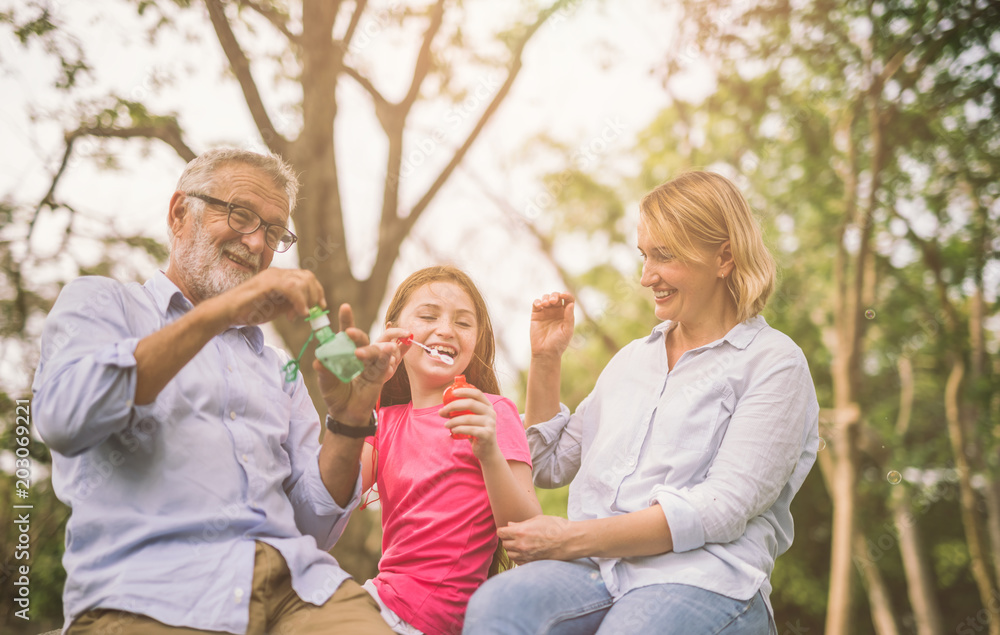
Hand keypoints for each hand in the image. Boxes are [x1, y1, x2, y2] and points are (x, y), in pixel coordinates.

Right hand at [213, 268, 324, 326]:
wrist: (227, 312)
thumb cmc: (249, 311)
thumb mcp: (276, 308)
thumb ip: (291, 305)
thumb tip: (308, 308)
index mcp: (280, 277)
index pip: (306, 277)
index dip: (317, 291)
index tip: (320, 307)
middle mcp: (278, 273)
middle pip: (308, 276)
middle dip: (315, 295)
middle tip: (311, 312)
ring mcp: (272, 276)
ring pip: (302, 280)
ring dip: (307, 299)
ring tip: (302, 315)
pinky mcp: (267, 282)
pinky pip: (291, 288)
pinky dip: (300, 301)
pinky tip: (299, 313)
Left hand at [315, 304, 407, 426]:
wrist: (346, 414)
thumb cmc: (335, 395)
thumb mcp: (326, 383)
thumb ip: (324, 372)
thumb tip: (317, 361)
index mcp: (344, 353)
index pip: (346, 334)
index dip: (346, 320)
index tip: (345, 307)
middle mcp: (359, 355)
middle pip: (362, 340)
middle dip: (356, 334)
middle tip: (348, 332)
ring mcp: (370, 364)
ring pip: (375, 351)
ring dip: (371, 349)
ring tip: (362, 352)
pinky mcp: (379, 375)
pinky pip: (384, 364)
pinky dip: (386, 357)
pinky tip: (389, 351)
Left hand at [439, 386, 498, 458]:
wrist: (487, 450)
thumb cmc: (476, 432)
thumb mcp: (471, 420)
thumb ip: (461, 414)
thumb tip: (442, 410)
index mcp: (488, 406)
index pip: (477, 393)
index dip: (465, 391)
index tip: (453, 393)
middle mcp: (491, 413)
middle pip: (471, 403)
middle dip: (454, 406)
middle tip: (443, 411)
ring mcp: (490, 424)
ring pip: (468, 418)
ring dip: (453, 421)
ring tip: (446, 424)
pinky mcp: (487, 434)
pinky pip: (470, 429)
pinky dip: (459, 429)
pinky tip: (453, 431)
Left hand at [497, 515, 574, 563]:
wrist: (570, 541)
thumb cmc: (556, 527)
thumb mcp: (538, 520)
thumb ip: (521, 524)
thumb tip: (510, 525)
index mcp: (521, 531)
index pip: (501, 533)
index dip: (503, 530)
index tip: (508, 530)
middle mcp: (521, 545)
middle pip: (504, 544)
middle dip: (508, 539)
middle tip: (516, 536)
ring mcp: (526, 556)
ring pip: (510, 554)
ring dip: (513, 549)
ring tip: (522, 544)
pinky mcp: (532, 563)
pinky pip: (518, 562)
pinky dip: (519, 557)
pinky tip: (526, 551)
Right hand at [530, 292, 574, 358]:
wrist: (545, 352)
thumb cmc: (559, 343)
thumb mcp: (567, 330)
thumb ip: (569, 317)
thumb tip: (571, 304)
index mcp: (566, 314)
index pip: (568, 299)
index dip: (567, 294)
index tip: (563, 295)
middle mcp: (556, 311)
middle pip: (556, 296)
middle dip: (554, 296)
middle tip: (553, 302)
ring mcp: (546, 312)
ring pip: (546, 297)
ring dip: (546, 298)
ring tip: (545, 304)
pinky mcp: (536, 315)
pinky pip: (536, 303)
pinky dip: (537, 301)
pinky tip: (539, 306)